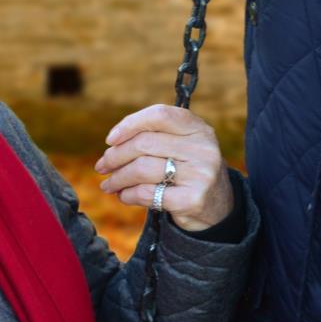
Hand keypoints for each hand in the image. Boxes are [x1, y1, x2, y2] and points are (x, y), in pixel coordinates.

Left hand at [95, 104, 233, 231]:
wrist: (218, 207)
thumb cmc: (189, 169)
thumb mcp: (182, 145)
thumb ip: (155, 136)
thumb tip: (112, 143)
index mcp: (198, 127)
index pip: (159, 115)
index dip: (130, 123)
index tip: (110, 139)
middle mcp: (203, 147)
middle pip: (145, 143)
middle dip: (116, 155)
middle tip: (102, 166)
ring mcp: (200, 174)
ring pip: (143, 169)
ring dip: (118, 178)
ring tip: (108, 184)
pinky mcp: (193, 199)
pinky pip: (148, 194)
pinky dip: (129, 195)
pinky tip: (123, 196)